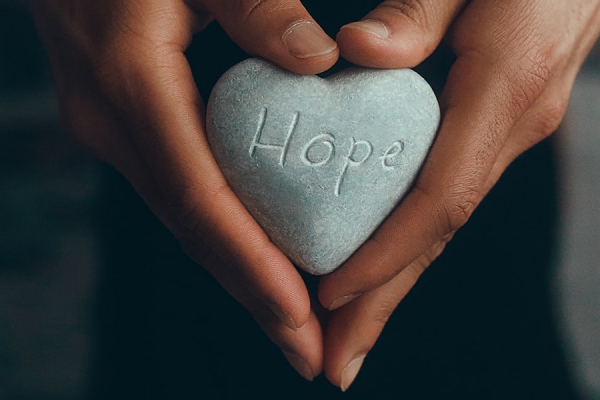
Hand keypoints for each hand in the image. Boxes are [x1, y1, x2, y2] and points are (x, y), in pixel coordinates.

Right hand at [29, 0, 340, 380]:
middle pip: (195, 232)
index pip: (201, 198)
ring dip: (240, 279)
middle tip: (308, 355)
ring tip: (293, 329)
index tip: (300, 317)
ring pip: (188, 224)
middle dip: (253, 298)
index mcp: (135, 85)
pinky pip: (183, 198)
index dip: (251, 263)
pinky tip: (258, 263)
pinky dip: (224, 240)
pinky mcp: (131, 128)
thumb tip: (318, 59)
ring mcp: (117, 131)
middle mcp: (117, 124)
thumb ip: (254, 6)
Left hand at [316, 0, 599, 389]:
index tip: (328, 296)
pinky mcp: (493, 132)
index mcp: (503, 91)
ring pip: (440, 228)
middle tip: (333, 365)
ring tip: (345, 335)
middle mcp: (509, 129)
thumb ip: (416, 13)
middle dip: (384, 305)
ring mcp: (506, 135)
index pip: (437, 199)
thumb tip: (354, 51)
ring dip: (393, 286)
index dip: (384, 254)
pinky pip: (443, 202)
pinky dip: (407, 244)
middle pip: (438, 235)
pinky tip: (377, 268)